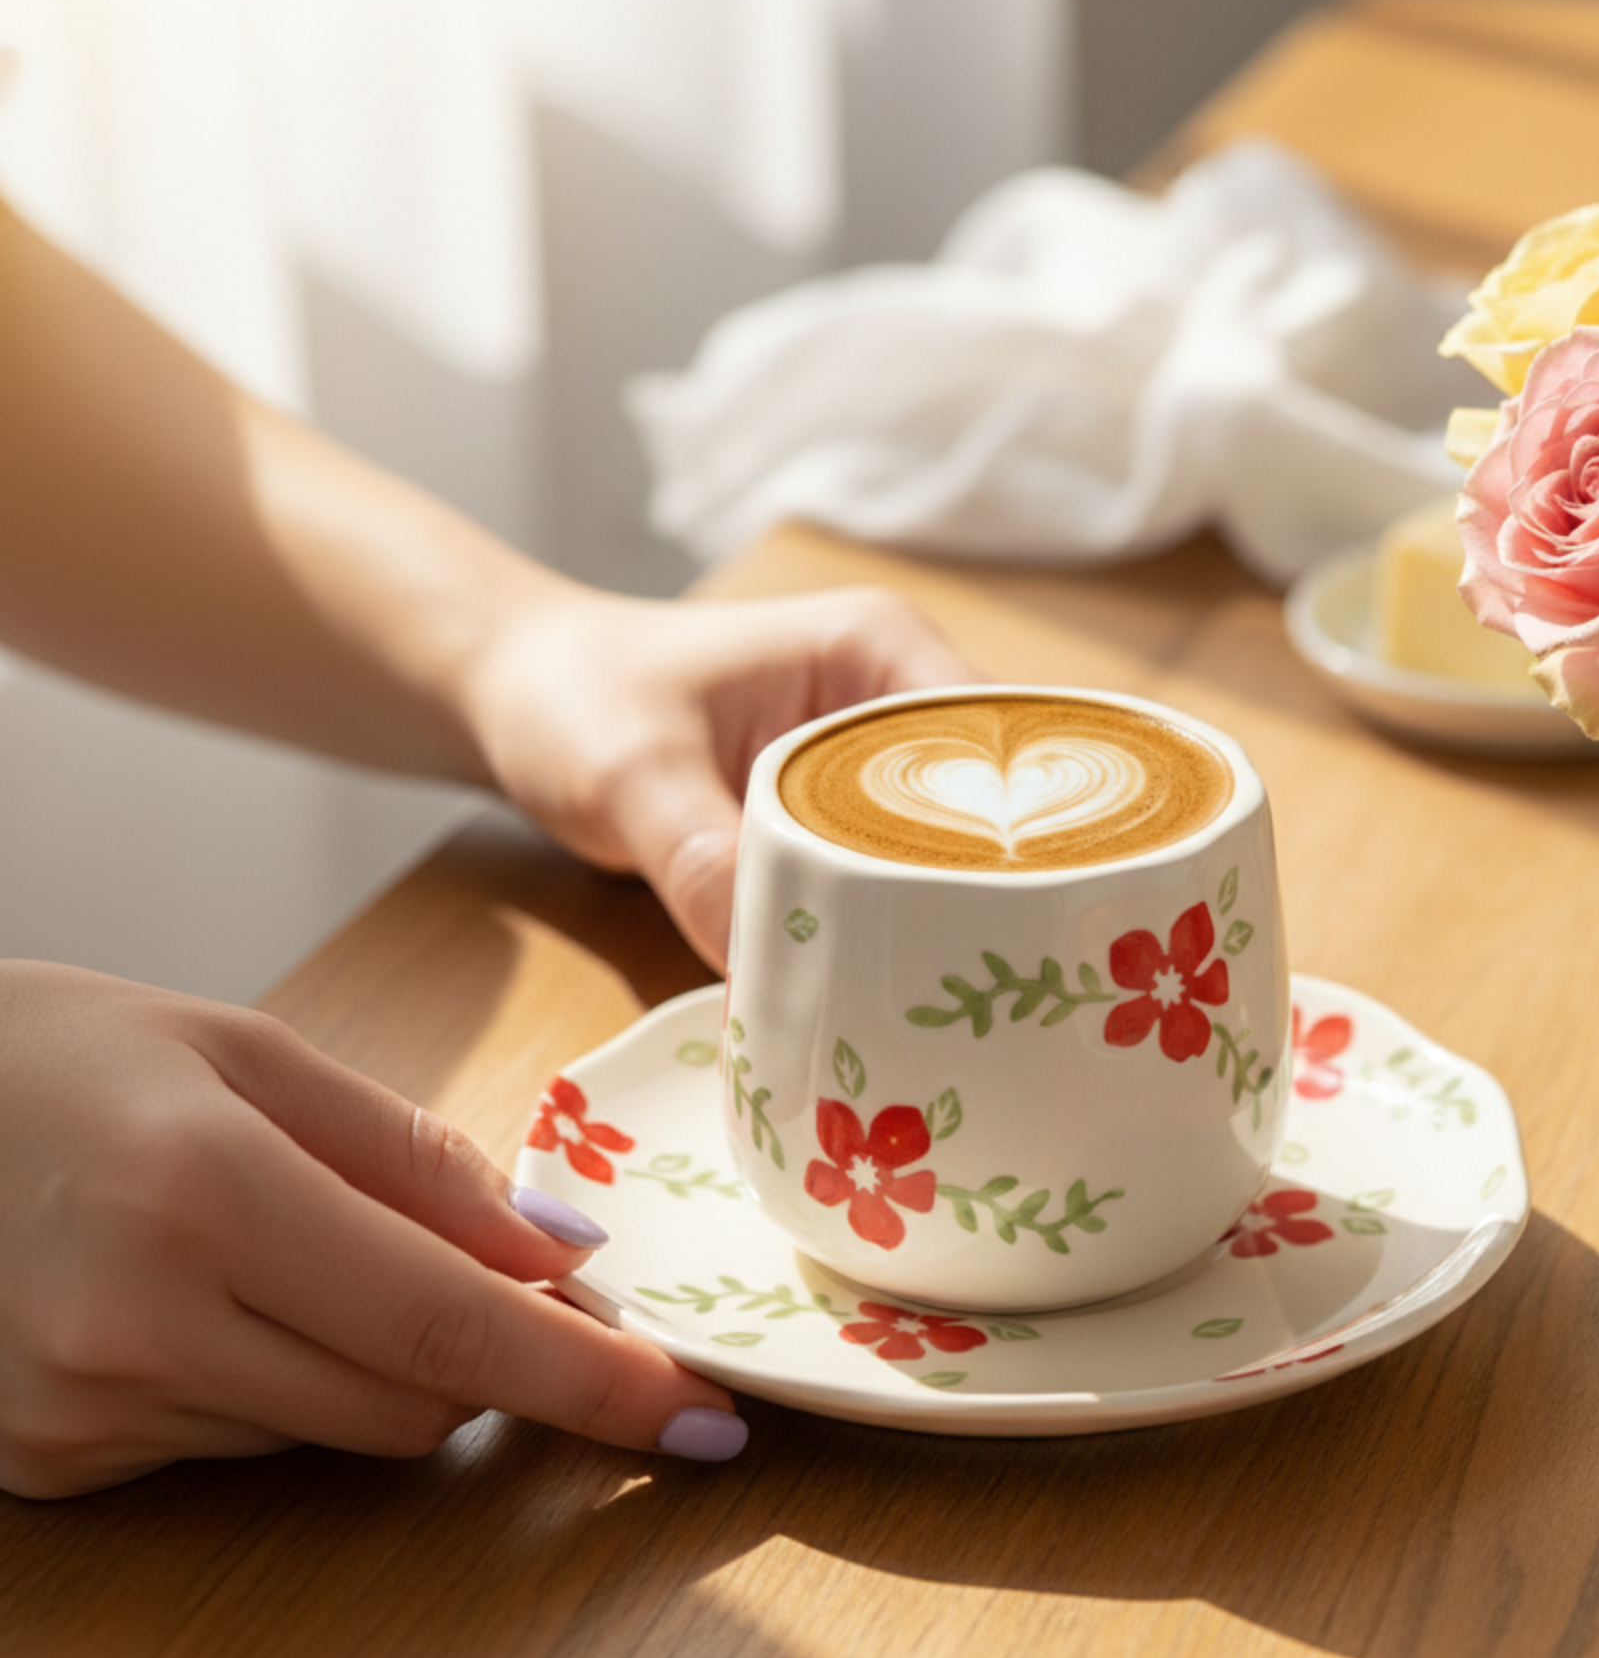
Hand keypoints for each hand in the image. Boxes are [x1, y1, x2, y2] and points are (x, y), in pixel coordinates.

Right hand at [0, 961, 745, 1498]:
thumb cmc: (64, 1056)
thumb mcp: (249, 1054)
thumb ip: (414, 1157)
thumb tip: (561, 1252)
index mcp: (203, 1195)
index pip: (452, 1328)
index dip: (593, 1379)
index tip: (703, 1419)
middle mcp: (136, 1327)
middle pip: (416, 1404)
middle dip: (488, 1351)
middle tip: (482, 1264)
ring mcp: (81, 1415)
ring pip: (338, 1432)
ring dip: (374, 1361)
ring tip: (282, 1246)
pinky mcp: (48, 1467)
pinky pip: (241, 1448)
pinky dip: (276, 1384)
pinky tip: (202, 1300)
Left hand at [460, 585, 978, 968]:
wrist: (521, 697)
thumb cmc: (575, 697)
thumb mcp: (627, 772)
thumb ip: (695, 857)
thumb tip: (766, 963)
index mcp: (877, 649)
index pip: (995, 744)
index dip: (1018, 834)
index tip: (1017, 928)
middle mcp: (902, 700)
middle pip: (999, 806)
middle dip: (1000, 895)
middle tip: (1004, 990)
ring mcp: (882, 764)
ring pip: (958, 852)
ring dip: (955, 922)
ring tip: (972, 1007)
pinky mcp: (853, 820)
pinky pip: (902, 880)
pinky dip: (902, 932)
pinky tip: (903, 997)